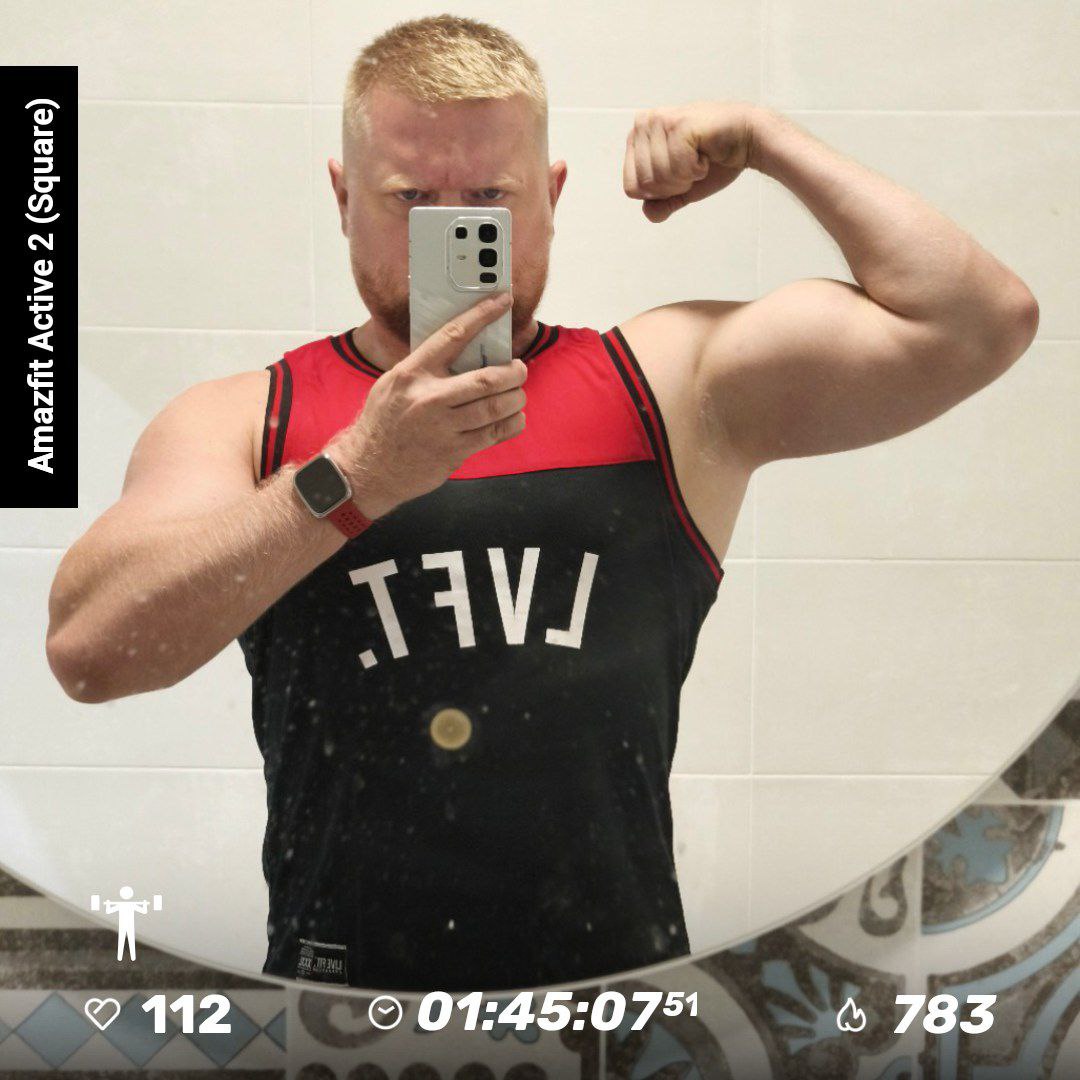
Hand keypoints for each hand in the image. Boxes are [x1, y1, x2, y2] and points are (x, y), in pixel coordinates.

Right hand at [327, 291, 526, 517]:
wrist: (368, 469)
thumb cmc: (383, 423)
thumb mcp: (392, 385)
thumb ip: (424, 369)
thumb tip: (463, 351)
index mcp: (412, 373)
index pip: (453, 336)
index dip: (481, 315)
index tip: (503, 301)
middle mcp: (428, 398)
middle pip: (487, 378)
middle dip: (513, 372)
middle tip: (519, 369)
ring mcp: (443, 427)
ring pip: (495, 407)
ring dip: (516, 399)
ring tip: (518, 395)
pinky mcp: (454, 451)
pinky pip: (494, 434)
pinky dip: (512, 423)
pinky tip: (514, 418)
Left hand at [623, 100, 758, 222]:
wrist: (748, 141)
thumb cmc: (716, 161)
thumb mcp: (683, 189)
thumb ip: (662, 203)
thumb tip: (649, 214)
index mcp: (637, 139)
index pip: (631, 189)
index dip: (659, 193)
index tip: (679, 175)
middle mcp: (644, 124)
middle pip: (645, 186)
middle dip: (674, 186)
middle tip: (692, 166)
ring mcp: (660, 121)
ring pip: (660, 177)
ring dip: (687, 177)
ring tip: (700, 157)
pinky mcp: (679, 123)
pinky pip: (678, 168)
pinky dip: (697, 169)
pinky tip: (706, 152)